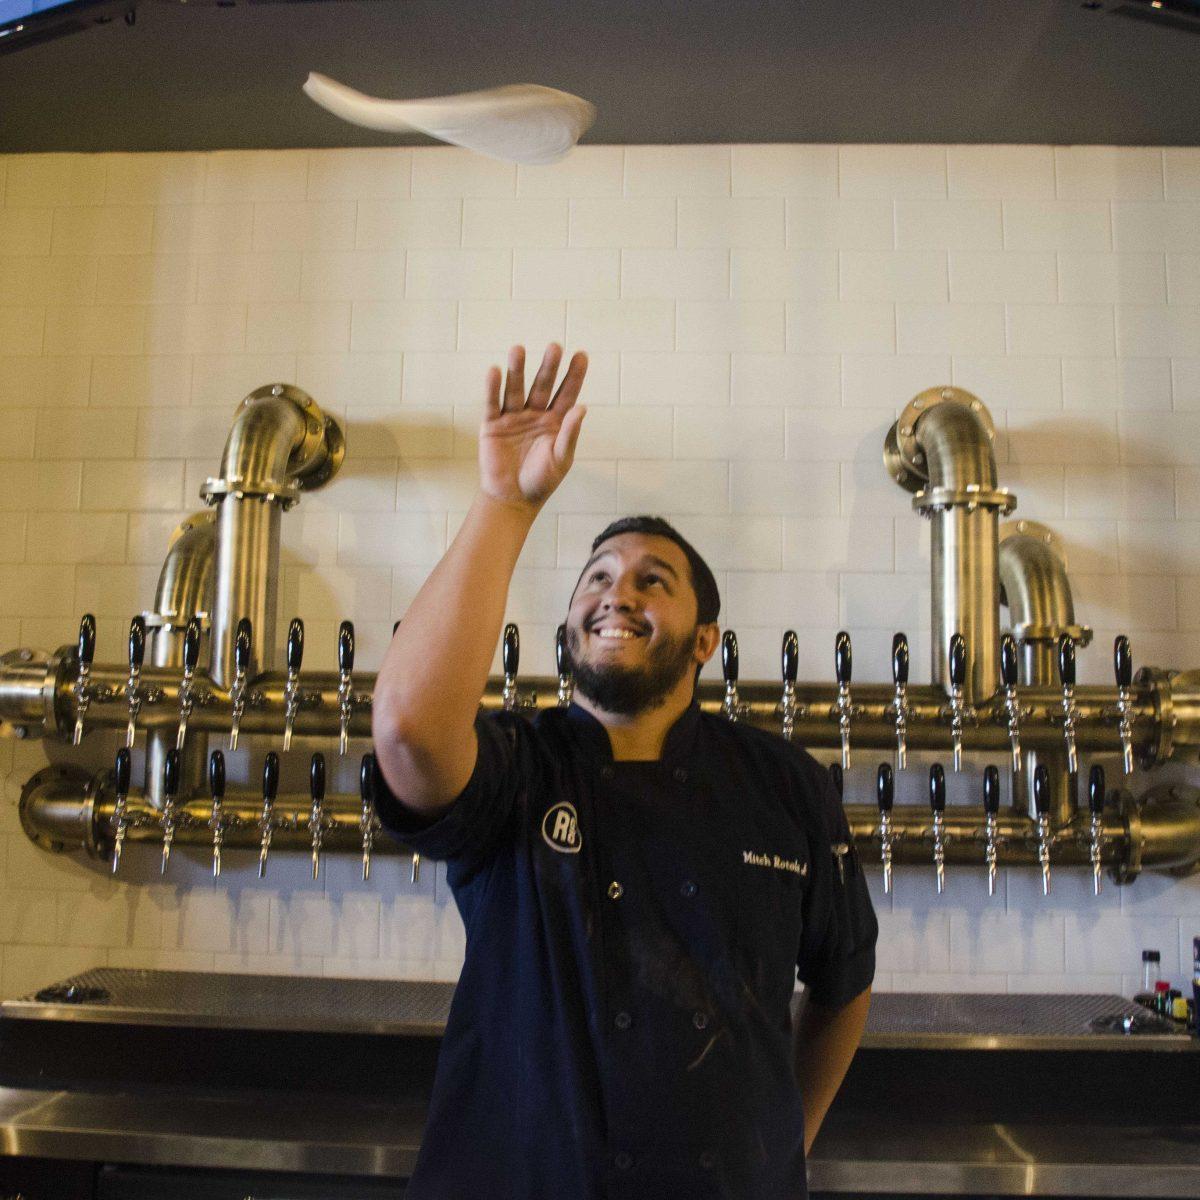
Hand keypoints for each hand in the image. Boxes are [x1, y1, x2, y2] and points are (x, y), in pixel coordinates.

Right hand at [479, 343, 587, 508]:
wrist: (512, 499)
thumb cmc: (541, 481)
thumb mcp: (561, 459)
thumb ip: (570, 434)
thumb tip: (582, 408)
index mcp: (556, 422)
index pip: (567, 394)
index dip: (574, 375)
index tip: (581, 355)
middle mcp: (535, 415)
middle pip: (542, 385)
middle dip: (548, 367)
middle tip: (555, 346)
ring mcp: (513, 418)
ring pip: (516, 389)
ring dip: (517, 370)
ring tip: (518, 349)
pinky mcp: (492, 425)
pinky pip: (492, 404)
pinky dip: (492, 388)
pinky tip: (494, 371)